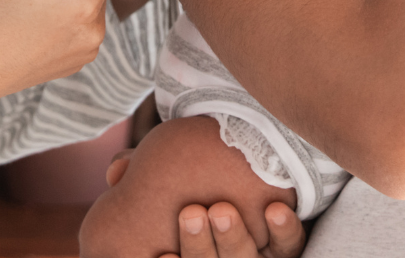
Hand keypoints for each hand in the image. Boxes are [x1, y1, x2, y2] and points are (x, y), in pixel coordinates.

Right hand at [104, 154, 305, 257]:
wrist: (251, 157)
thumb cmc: (197, 176)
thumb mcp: (168, 175)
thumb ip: (139, 173)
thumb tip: (116, 171)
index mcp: (185, 252)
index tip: (164, 255)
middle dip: (199, 248)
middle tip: (192, 214)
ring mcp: (254, 255)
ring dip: (234, 240)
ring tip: (222, 209)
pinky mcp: (286, 244)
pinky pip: (289, 246)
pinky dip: (283, 232)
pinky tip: (274, 211)